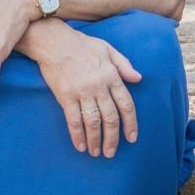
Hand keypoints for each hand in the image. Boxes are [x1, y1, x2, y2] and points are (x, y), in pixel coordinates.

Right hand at [35, 24, 140, 158]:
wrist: (55, 42)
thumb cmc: (82, 44)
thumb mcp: (108, 49)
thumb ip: (124, 64)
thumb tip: (139, 79)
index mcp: (112, 76)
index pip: (126, 104)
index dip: (130, 123)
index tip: (131, 138)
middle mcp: (99, 86)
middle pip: (111, 117)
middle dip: (113, 138)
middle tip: (111, 152)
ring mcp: (82, 92)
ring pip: (93, 122)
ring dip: (96, 140)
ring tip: (96, 152)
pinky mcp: (65, 96)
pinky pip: (73, 120)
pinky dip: (77, 135)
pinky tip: (80, 146)